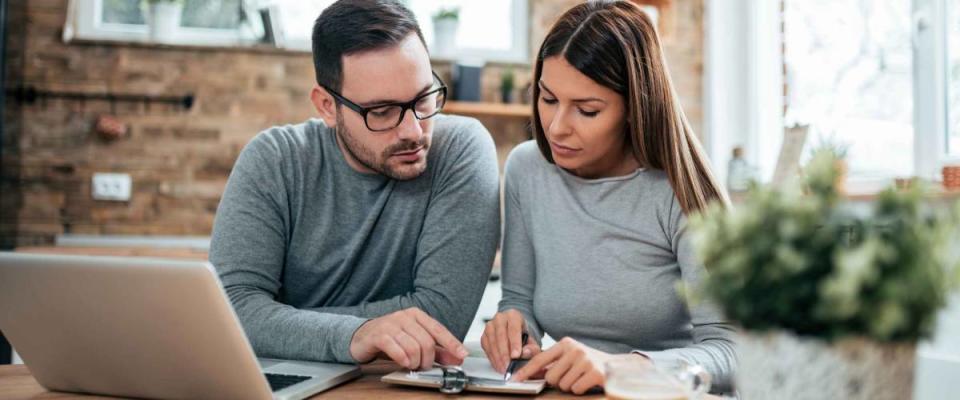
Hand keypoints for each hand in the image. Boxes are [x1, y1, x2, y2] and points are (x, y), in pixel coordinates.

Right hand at [349, 307, 468, 369]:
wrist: (362, 336)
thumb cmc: (390, 338)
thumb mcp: (415, 342)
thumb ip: (437, 350)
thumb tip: (457, 358)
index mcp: (416, 315)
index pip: (439, 329)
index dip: (452, 344)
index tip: (462, 355)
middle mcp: (405, 316)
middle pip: (426, 341)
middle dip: (428, 359)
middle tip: (424, 366)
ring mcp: (391, 324)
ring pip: (413, 346)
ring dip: (415, 361)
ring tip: (412, 365)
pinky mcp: (378, 334)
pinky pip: (396, 349)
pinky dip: (403, 359)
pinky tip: (404, 363)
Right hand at [480, 309, 540, 372]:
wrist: (514, 334)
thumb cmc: (523, 337)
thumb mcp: (532, 341)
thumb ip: (532, 348)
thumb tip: (526, 352)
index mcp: (513, 315)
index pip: (513, 328)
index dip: (514, 343)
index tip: (516, 356)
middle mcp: (500, 318)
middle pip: (501, 336)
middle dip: (505, 353)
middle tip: (509, 366)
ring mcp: (490, 326)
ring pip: (492, 342)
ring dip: (498, 358)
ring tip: (504, 368)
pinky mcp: (484, 336)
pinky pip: (486, 348)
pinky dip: (492, 358)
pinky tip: (498, 366)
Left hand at [510, 337, 650, 394]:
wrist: (617, 366)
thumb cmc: (589, 362)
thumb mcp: (570, 356)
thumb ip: (552, 362)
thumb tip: (531, 372)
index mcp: (566, 343)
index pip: (540, 359)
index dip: (526, 371)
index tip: (515, 380)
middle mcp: (575, 349)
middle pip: (551, 377)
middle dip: (559, 382)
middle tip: (571, 376)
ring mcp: (585, 360)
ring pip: (563, 385)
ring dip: (571, 386)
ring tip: (581, 377)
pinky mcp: (595, 373)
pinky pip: (576, 389)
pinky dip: (580, 389)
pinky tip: (588, 382)